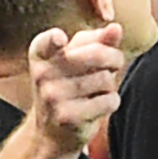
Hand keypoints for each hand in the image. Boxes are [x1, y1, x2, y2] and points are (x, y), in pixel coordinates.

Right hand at [26, 25, 124, 154]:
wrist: (52, 131)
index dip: (54, 39)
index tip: (60, 38)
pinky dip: (111, 102)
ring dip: (110, 85)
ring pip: (106, 79)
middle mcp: (42, 74)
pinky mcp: (68, 116)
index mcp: (41, 54)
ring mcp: (53, 96)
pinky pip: (109, 101)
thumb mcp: (77, 60)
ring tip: (95, 91)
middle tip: (113, 64)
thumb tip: (116, 27)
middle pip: (97, 55)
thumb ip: (97, 41)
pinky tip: (96, 106)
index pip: (46, 42)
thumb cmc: (70, 86)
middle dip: (114, 58)